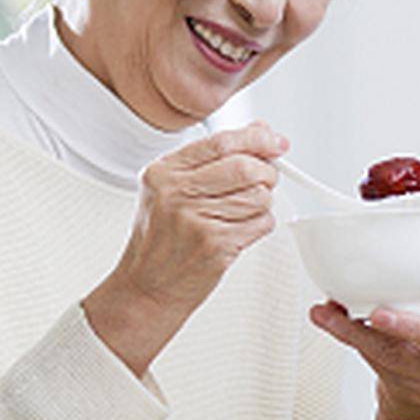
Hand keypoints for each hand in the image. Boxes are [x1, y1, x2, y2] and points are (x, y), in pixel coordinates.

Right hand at [82, 122, 287, 374]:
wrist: (146, 288)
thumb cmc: (160, 240)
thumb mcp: (172, 190)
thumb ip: (213, 158)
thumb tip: (259, 131)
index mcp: (163, 172)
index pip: (221, 142)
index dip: (256, 138)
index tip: (273, 141)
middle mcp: (176, 193)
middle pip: (245, 167)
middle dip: (267, 172)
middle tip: (266, 178)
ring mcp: (195, 220)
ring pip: (259, 196)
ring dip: (263, 202)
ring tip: (245, 210)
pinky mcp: (215, 245)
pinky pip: (261, 223)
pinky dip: (260, 225)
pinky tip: (241, 230)